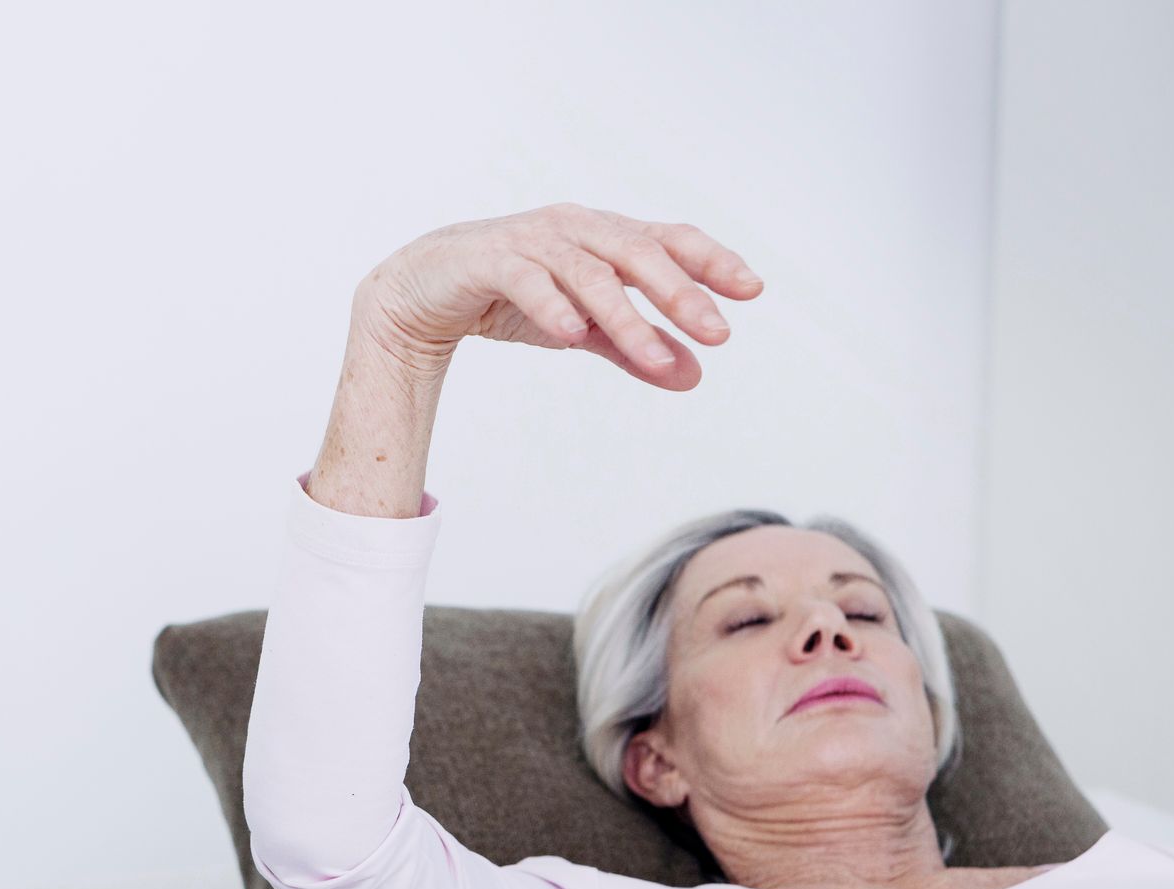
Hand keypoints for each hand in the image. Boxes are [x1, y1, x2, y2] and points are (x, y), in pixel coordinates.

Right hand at [355, 202, 763, 390]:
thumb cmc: (510, 297)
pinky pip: (526, 279)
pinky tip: (574, 332)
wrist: (421, 291)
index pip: (667, 240)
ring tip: (654, 357)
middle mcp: (573, 228)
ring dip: (626, 316)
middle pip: (638, 251)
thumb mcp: (582, 329)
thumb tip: (693, 375)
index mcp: (602, 237)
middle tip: (718, 332)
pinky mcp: (486, 261)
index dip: (711, 261)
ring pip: (588, 271)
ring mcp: (529, 240)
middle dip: (681, 292)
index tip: (751, 291)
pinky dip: (552, 304)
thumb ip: (634, 349)